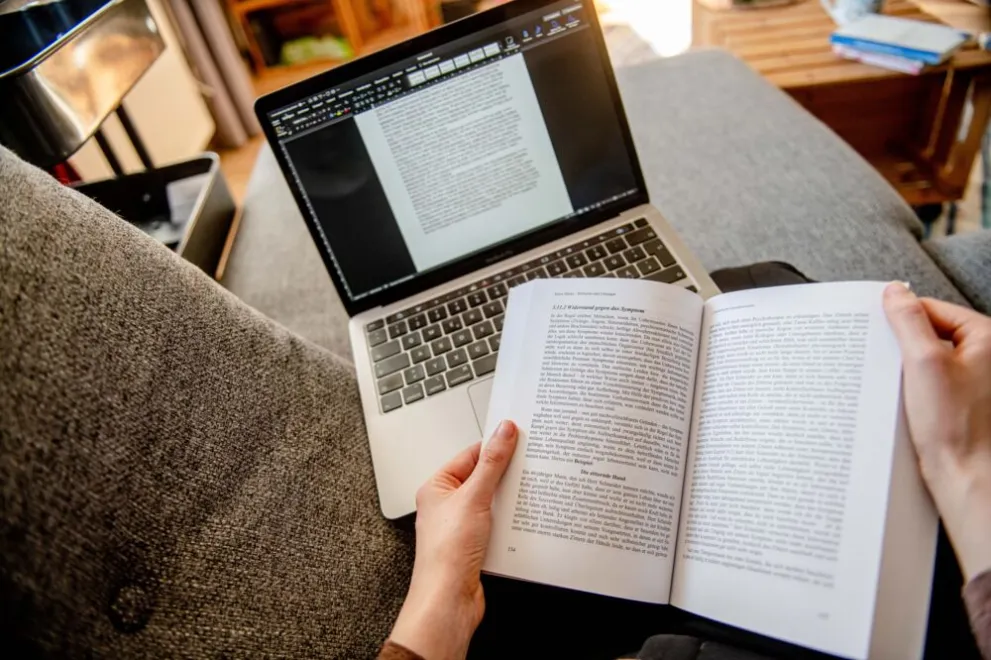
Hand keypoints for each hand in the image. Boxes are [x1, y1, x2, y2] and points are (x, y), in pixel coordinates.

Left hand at [388, 420, 518, 659]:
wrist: (449, 599)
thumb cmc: (446, 554)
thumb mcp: (474, 497)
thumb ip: (492, 463)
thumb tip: (503, 432)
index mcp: (437, 487)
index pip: (470, 455)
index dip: (495, 446)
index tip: (518, 438)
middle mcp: (447, 505)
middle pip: (484, 478)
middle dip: (506, 475)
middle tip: (529, 464)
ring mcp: (462, 525)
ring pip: (493, 502)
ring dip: (509, 500)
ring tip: (528, 492)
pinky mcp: (475, 544)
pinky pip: (498, 523)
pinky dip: (510, 521)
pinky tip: (522, 520)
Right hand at [883, 283, 990, 579]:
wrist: (966, 477)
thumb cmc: (954, 427)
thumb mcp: (924, 362)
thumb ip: (908, 321)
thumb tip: (895, 291)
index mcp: (986, 338)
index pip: (932, 309)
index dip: (901, 319)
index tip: (876, 331)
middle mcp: (986, 356)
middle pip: (930, 332)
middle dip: (902, 345)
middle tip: (883, 360)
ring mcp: (975, 380)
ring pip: (928, 358)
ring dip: (906, 368)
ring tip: (893, 384)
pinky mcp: (963, 401)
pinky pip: (931, 380)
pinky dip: (913, 386)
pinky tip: (902, 400)